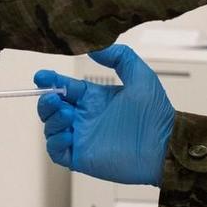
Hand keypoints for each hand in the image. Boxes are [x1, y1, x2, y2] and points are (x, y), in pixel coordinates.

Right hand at [33, 45, 174, 185]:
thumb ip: (120, 57)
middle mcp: (85, 117)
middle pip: (52, 108)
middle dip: (46, 102)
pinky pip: (57, 151)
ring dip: (52, 120)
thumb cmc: (156, 114)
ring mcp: (82, 138)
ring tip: (67, 114)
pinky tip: (68, 134)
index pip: (65, 87)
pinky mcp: (82, 158)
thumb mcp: (140, 76)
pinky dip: (56, 142)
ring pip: (51, 128)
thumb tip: (95, 49)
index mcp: (94, 98)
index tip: (42, 76)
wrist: (164, 145)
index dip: (50, 81)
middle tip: (53, 97)